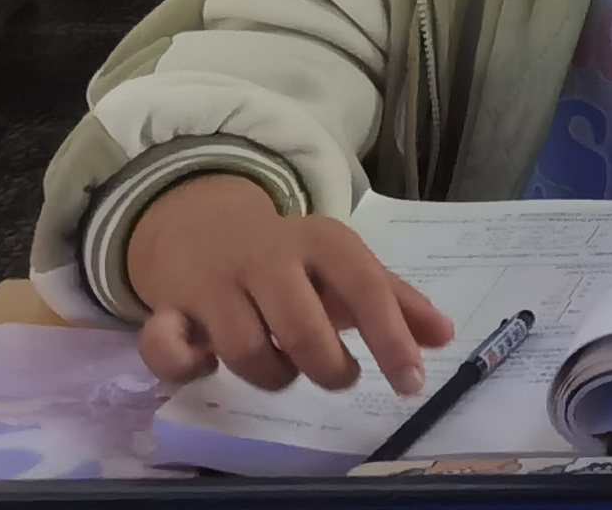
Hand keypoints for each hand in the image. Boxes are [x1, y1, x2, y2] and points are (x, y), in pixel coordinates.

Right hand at [125, 174, 451, 395]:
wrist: (206, 227)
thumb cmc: (292, 260)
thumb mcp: (345, 267)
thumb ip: (395, 301)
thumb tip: (445, 337)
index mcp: (323, 242)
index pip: (367, 290)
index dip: (392, 341)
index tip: (412, 383)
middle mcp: (268, 257)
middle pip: (303, 330)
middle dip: (328, 368)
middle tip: (340, 374)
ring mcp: (214, 282)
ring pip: (245, 352)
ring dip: (272, 376)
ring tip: (284, 366)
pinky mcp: (166, 307)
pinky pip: (168, 351)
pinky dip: (189, 369)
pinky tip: (207, 363)